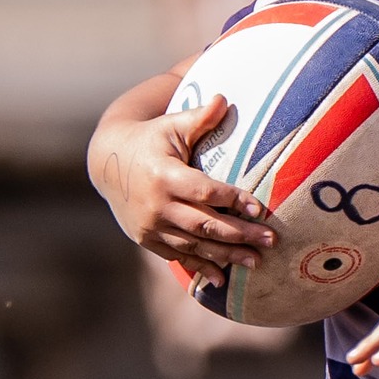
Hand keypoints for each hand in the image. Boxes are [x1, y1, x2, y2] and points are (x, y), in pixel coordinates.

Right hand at [90, 91, 274, 288]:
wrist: (108, 162)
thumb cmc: (150, 140)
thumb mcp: (171, 126)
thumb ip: (198, 118)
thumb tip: (224, 99)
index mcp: (164, 175)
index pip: (205, 191)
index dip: (233, 200)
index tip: (259, 208)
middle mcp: (157, 205)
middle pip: (205, 224)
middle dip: (240, 235)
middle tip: (271, 240)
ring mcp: (152, 226)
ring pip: (195, 245)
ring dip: (227, 255)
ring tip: (257, 262)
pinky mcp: (148, 240)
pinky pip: (178, 257)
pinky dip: (201, 268)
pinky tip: (223, 279)